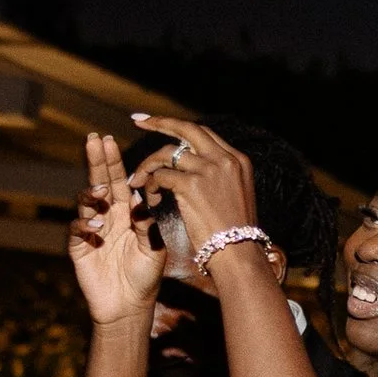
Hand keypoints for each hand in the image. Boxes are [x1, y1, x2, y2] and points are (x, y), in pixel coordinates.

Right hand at [69, 130, 167, 327]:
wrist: (130, 306)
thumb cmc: (146, 275)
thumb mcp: (153, 248)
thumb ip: (147, 224)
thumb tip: (143, 196)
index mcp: (127, 212)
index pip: (119, 181)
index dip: (113, 161)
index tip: (109, 140)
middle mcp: (108, 216)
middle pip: (100, 183)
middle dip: (96, 162)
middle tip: (94, 140)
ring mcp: (91, 230)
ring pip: (86, 203)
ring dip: (92, 194)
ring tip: (101, 192)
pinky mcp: (79, 247)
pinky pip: (77, 230)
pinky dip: (86, 226)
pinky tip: (97, 228)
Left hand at [127, 110, 260, 259]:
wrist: (239, 254)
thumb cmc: (235, 234)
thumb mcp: (236, 195)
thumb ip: (220, 175)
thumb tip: (196, 164)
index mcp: (238, 159)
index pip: (205, 134)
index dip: (181, 127)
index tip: (162, 124)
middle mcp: (225, 159)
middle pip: (188, 129)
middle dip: (160, 122)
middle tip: (139, 122)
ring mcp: (209, 170)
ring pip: (168, 152)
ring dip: (148, 165)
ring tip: (138, 179)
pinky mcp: (192, 185)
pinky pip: (161, 175)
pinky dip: (151, 184)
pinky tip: (151, 197)